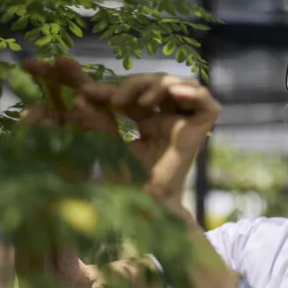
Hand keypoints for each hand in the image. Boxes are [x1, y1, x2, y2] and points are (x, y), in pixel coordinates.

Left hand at [22, 57, 220, 212]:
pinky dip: (192, 93)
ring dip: (158, 85)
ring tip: (140, 103)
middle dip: (135, 83)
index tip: (88, 91)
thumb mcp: (106, 141)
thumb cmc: (126, 181)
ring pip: (180, 85)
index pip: (133, 91)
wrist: (143, 205)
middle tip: (115, 100)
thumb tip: (80, 95)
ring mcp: (186, 124)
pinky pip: (207, 104)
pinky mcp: (202, 131)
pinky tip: (172, 94)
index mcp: (148, 120)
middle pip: (157, 81)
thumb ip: (96, 118)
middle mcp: (168, 118)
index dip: (112, 86)